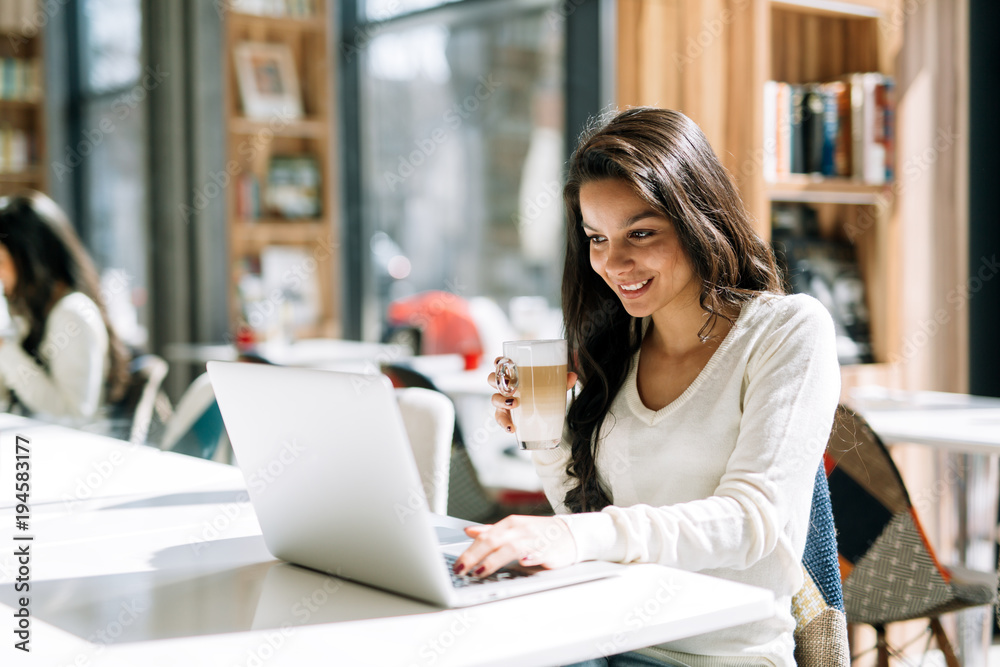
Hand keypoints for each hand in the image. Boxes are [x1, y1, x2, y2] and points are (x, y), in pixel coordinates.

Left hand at [452, 515, 576, 577]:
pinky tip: (521, 563)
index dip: (469, 551)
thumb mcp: (513, 529)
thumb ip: (491, 531)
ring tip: (481, 571)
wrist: (569, 534)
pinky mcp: (549, 551)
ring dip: (495, 560)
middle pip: (493, 541)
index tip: (457, 565)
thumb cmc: (538, 532)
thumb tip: (469, 531)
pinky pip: (538, 553)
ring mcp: (534, 540)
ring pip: (511, 547)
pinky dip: (529, 557)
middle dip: (474, 556)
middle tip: (462, 570)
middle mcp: (520, 530)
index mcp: (510, 524)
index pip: (485, 537)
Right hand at [488, 358, 576, 433]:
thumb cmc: (544, 393)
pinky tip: (512, 428)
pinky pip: (500, 419)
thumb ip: (562, 381)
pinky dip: (504, 424)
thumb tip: (573, 376)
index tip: (500, 362)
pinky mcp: (506, 416)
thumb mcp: (554, 387)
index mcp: (514, 374)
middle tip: (511, 385)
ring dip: (501, 401)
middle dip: (497, 381)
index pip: (501, 364)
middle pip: (492, 380)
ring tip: (514, 404)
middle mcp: (505, 386)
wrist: (544, 415)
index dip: (498, 362)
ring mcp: (503, 401)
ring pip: (494, 398)